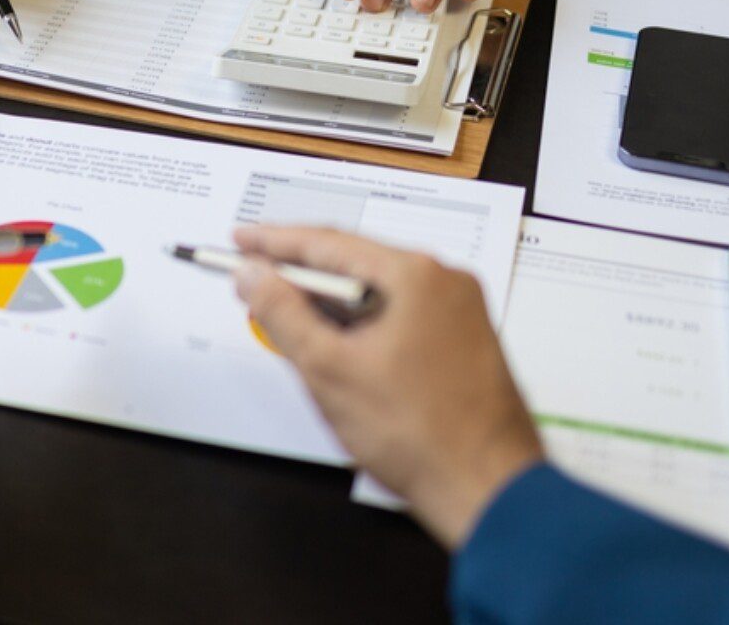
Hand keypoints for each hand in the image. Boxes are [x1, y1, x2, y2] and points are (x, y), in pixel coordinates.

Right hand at [232, 227, 541, 547]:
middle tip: (254, 277)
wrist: (487, 488)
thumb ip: (282, 314)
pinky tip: (334, 341)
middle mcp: (445, 281)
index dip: (274, 241)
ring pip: (377, 290)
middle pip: (356, 261)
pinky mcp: (462, 339)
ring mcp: (459, 310)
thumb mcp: (329, 370)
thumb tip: (252, 274)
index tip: (241, 240)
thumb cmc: (419, 435)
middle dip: (300, 272)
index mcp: (417, 275)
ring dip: (330, 301)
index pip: (329, 242)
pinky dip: (361, 321)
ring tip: (286, 313)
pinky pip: (400, 313)